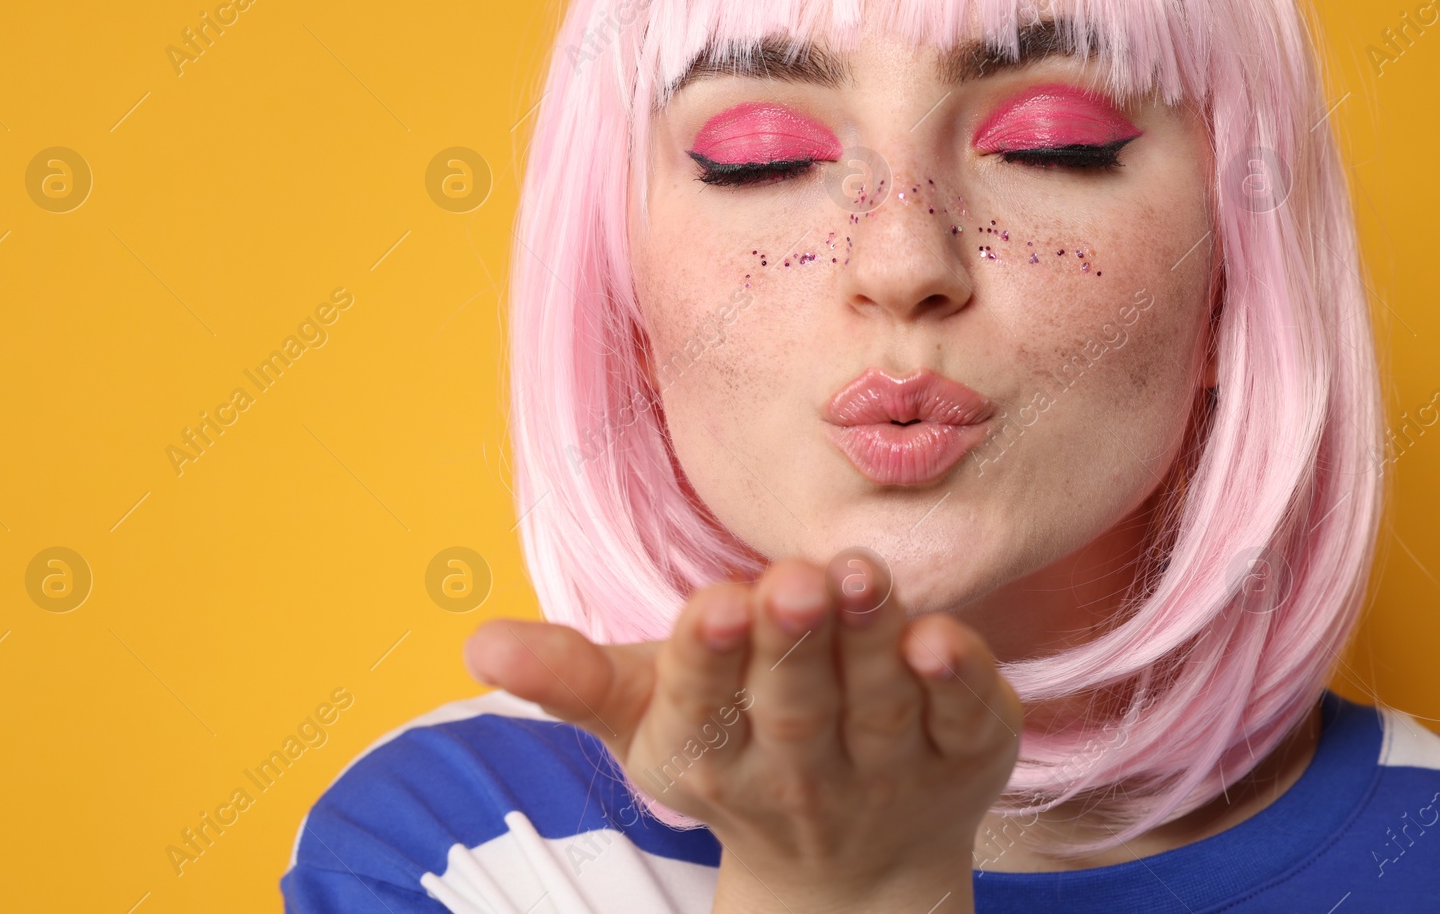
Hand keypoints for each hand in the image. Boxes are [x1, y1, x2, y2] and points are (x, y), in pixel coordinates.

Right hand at [462, 549, 1023, 913]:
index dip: (709, 658)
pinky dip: (959, 685)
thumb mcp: (644, 715)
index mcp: (706, 754)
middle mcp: (794, 773)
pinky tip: (942, 637)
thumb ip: (569, 676)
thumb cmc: (729, 747)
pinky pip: (963, 723)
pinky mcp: (962, 758)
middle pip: (790, 708)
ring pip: (876, 707)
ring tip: (860, 573)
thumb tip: (476, 644)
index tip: (716, 606)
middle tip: (790, 581)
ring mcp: (885, 772)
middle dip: (789, 644)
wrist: (848, 865)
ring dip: (871, 644)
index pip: (702, 707)